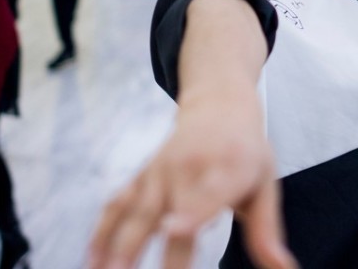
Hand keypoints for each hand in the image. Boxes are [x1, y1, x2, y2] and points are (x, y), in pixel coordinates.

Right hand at [89, 87, 295, 268]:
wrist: (217, 104)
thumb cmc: (247, 151)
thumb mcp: (265, 184)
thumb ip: (267, 231)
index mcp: (229, 168)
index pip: (210, 192)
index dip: (192, 212)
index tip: (173, 229)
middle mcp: (189, 168)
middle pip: (167, 213)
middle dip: (156, 254)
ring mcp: (160, 171)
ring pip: (135, 211)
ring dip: (117, 246)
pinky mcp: (141, 177)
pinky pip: (117, 205)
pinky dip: (101, 232)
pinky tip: (90, 259)